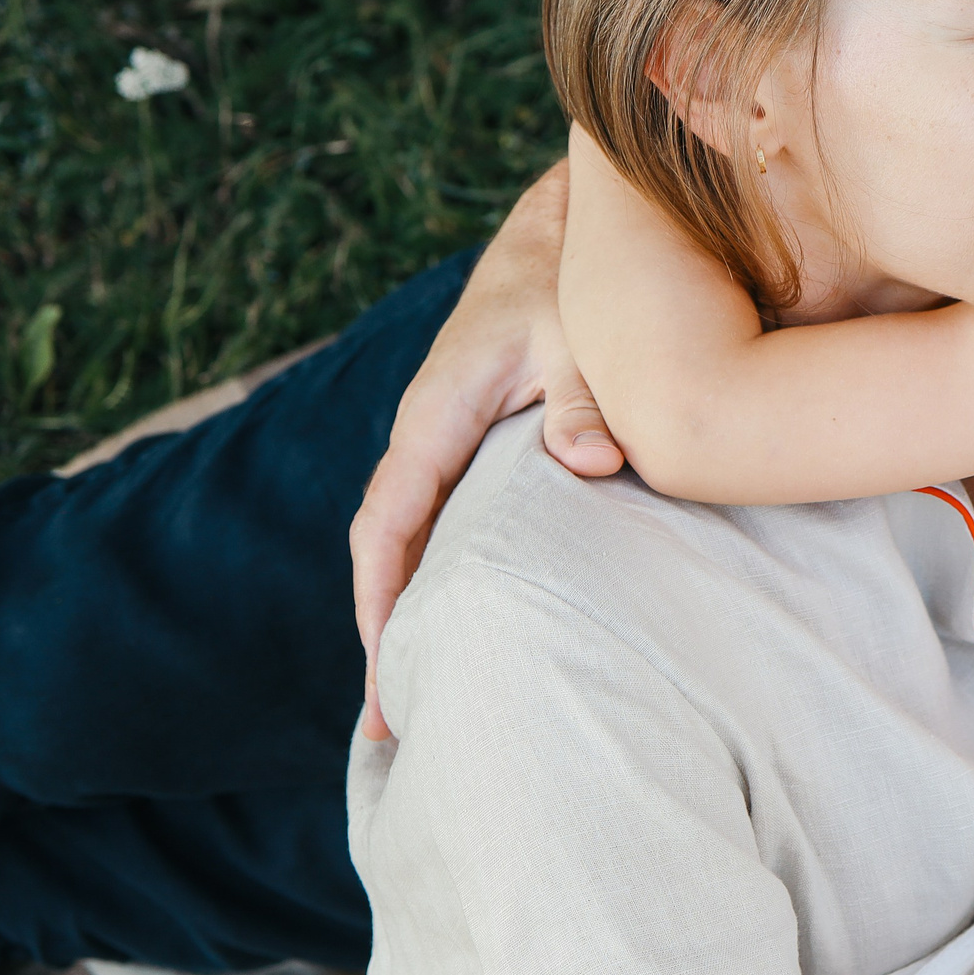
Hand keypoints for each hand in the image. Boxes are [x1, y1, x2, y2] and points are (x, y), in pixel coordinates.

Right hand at [350, 158, 625, 738]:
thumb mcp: (580, 341)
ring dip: (406, 621)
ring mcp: (444, 449)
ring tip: (414, 714)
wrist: (565, 238)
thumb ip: (582, 400)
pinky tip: (460, 637)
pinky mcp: (471, 454)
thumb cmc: (572, 290)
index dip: (383, 603)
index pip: (390, 526)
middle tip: (391, 736)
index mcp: (436, 419)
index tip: (387, 677)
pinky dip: (436, 584)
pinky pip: (441, 530)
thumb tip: (590, 465)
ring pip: (410, 547)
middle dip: (384, 640)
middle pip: (386, 555)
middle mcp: (425, 438)